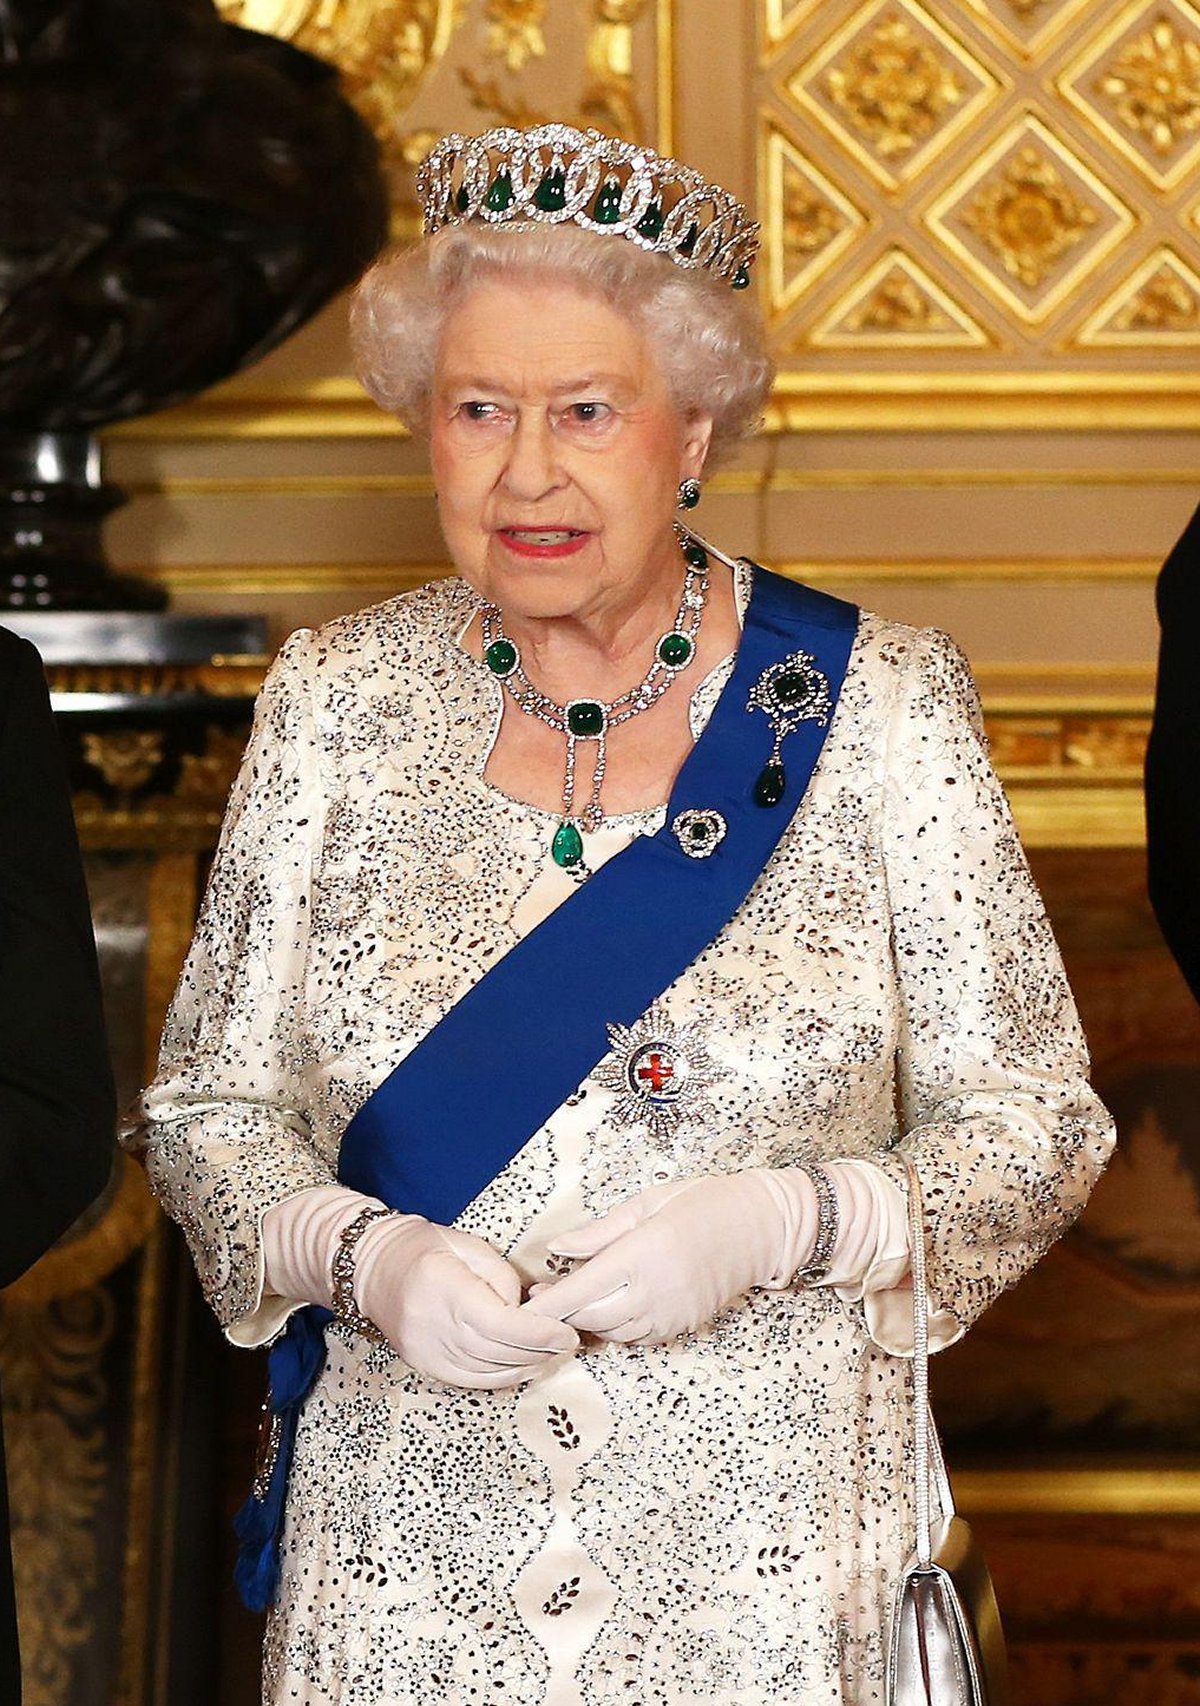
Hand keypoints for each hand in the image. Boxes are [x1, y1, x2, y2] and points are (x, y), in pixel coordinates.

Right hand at [355, 1217, 579, 1389]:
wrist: (372, 1267)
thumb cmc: (424, 1247)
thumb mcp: (469, 1245)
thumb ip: (502, 1278)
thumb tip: (527, 1310)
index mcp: (445, 1288)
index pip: (501, 1324)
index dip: (539, 1334)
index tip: (567, 1333)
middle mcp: (432, 1326)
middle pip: (498, 1351)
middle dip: (540, 1350)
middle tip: (569, 1342)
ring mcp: (425, 1352)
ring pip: (487, 1372)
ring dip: (526, 1366)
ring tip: (552, 1353)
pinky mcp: (424, 1365)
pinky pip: (470, 1380)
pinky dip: (501, 1377)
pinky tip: (523, 1366)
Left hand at [522, 1170, 818, 1344]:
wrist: (760, 1227)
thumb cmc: (703, 1203)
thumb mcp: (647, 1203)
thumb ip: (600, 1231)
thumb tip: (557, 1247)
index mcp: (643, 1254)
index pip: (581, 1291)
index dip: (548, 1303)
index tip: (526, 1304)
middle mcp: (656, 1292)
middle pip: (590, 1317)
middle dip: (562, 1311)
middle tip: (544, 1293)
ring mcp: (672, 1314)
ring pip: (611, 1332)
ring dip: (588, 1319)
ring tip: (574, 1296)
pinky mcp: (683, 1326)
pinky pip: (636, 1337)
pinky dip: (616, 1326)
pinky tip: (611, 1304)